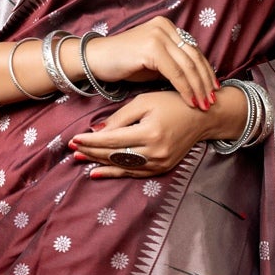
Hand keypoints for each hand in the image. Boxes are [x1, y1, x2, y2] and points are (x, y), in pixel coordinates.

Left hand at [69, 90, 219, 178]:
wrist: (202, 118)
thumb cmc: (172, 104)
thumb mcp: (144, 102)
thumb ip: (120, 117)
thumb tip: (96, 131)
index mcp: (150, 132)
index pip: (112, 140)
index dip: (91, 141)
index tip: (74, 139)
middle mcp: (155, 152)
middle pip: (114, 155)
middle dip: (91, 152)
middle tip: (72, 148)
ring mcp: (159, 163)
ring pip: (121, 165)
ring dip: (99, 163)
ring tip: (80, 159)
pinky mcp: (161, 168)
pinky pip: (133, 173)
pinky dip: (114, 173)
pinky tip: (97, 172)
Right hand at [82, 19, 217, 110]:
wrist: (95, 60)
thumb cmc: (122, 64)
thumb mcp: (152, 63)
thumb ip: (172, 65)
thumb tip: (194, 80)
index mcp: (167, 27)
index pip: (193, 51)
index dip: (206, 71)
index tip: (213, 89)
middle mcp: (165, 27)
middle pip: (194, 57)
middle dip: (206, 81)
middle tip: (212, 100)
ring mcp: (159, 35)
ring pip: (188, 65)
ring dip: (198, 87)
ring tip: (204, 104)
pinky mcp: (152, 48)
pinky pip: (175, 72)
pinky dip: (185, 88)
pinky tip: (190, 101)